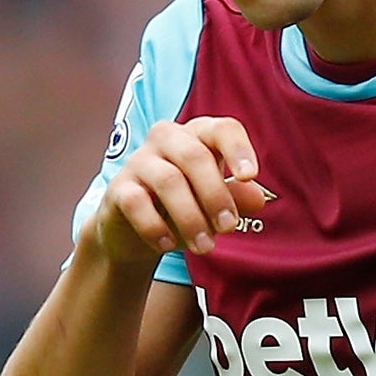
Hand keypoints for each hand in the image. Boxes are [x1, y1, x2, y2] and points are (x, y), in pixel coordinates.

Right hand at [93, 117, 267, 267]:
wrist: (136, 232)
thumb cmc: (184, 208)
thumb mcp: (216, 204)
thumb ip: (237, 198)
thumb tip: (257, 198)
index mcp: (199, 135)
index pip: (222, 129)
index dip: (238, 149)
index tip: (250, 177)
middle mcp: (168, 139)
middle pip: (195, 157)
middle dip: (216, 195)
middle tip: (228, 228)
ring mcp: (139, 161)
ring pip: (169, 180)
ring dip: (191, 217)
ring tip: (204, 246)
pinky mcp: (118, 187)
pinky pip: (136, 202)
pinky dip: (155, 227)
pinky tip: (168, 245)